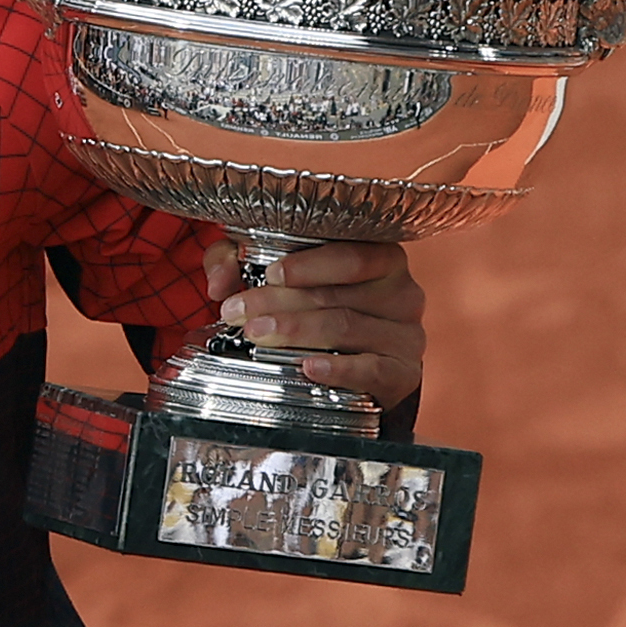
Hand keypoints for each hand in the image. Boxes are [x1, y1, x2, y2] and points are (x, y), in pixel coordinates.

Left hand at [204, 239, 425, 409]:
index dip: (309, 264)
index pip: (352, 254)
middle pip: (336, 294)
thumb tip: (219, 281)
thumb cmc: (317, 304)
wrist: (359, 362)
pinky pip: (372, 369)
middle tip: (240, 313)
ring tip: (257, 334)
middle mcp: (401, 292)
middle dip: (280, 302)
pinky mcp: (402, 372)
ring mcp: (406, 334)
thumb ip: (238, 261)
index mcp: (379, 257)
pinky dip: (338, 369)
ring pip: (346, 326)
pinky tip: (308, 366)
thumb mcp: (275, 272)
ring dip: (296, 331)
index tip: (270, 274)